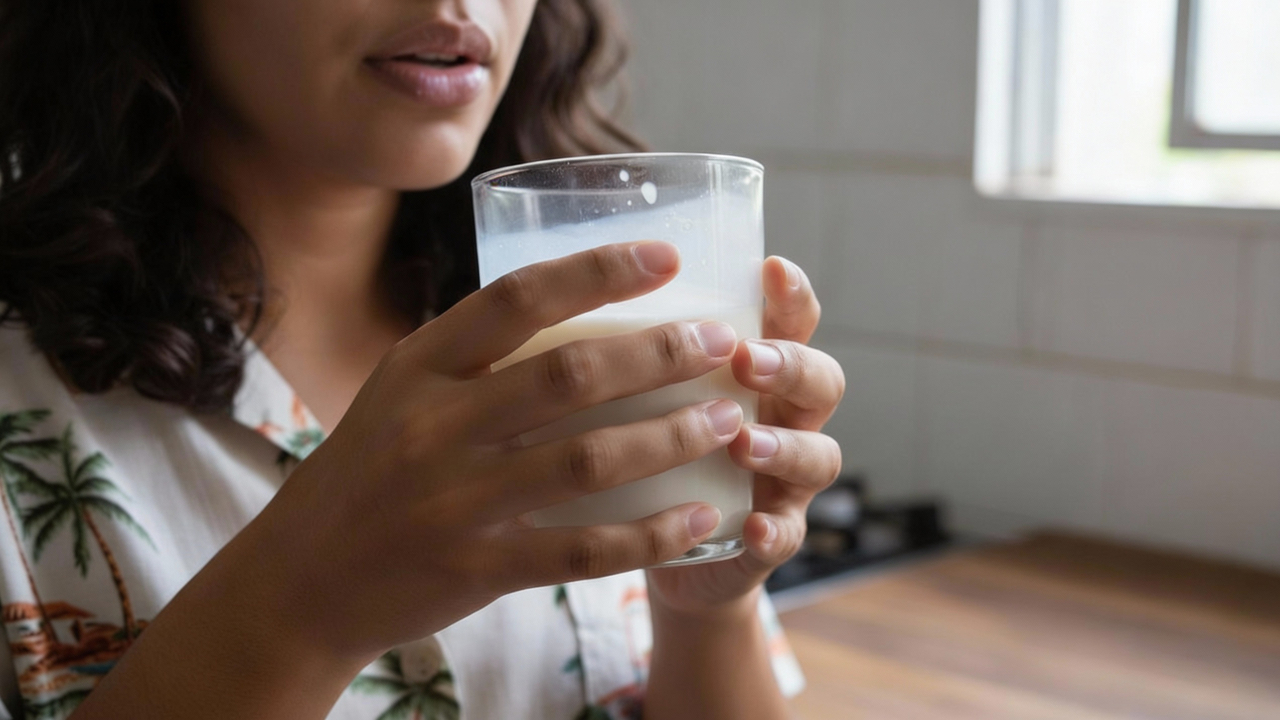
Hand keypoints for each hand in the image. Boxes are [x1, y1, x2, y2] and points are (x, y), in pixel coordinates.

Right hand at [247, 241, 742, 661]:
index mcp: (418, 366)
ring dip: (670, 436)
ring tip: (728, 419)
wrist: (301, 579)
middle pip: (569, 376)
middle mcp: (434, 426)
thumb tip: (577, 308)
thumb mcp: (399, 392)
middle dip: (660, 353)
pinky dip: (649, 533)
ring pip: (588, 460)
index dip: (598, 270)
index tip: (667, 255)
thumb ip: (475, 357)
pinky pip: (582, 549)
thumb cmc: (367, 471)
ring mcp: (455, 502)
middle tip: (723, 342)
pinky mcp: (476, 569)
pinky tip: (699, 517)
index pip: (516, 297)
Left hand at [647, 257, 843, 615]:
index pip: (791, 320)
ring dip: (785, 446)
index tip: (771, 268)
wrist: (663, 552)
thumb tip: (560, 284)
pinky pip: (785, 537)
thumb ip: (628, 351)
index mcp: (757, 372)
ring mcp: (785, 482)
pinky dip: (773, 532)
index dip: (791, 294)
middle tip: (742, 360)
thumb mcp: (639, 394)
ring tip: (744, 442)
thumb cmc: (646, 450)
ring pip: (819, 456)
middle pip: (820, 380)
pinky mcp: (768, 540)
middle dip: (789, 365)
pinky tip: (752, 527)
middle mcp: (785, 419)